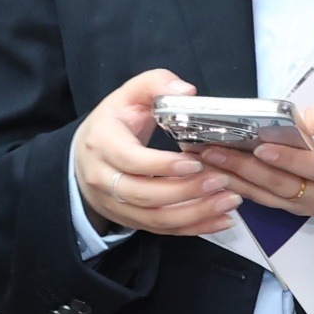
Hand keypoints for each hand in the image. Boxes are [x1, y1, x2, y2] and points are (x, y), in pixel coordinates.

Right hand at [75, 68, 236, 239]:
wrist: (84, 157)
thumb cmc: (112, 123)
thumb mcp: (128, 95)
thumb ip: (156, 84)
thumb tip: (187, 90)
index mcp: (102, 144)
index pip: (132, 161)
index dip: (164, 165)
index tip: (196, 161)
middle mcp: (103, 179)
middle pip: (145, 194)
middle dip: (187, 191)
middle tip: (222, 181)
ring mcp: (115, 204)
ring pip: (156, 218)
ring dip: (195, 213)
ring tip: (229, 201)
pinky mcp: (129, 219)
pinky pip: (162, 229)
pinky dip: (193, 227)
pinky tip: (220, 219)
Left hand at [189, 96, 313, 222]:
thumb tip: (295, 119)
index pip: (312, 166)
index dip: (286, 158)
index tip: (260, 147)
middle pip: (278, 184)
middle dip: (241, 166)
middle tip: (210, 150)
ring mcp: (304, 206)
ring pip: (264, 195)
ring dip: (230, 177)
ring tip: (201, 159)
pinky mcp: (292, 207)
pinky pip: (262, 198)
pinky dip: (237, 184)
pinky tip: (214, 171)